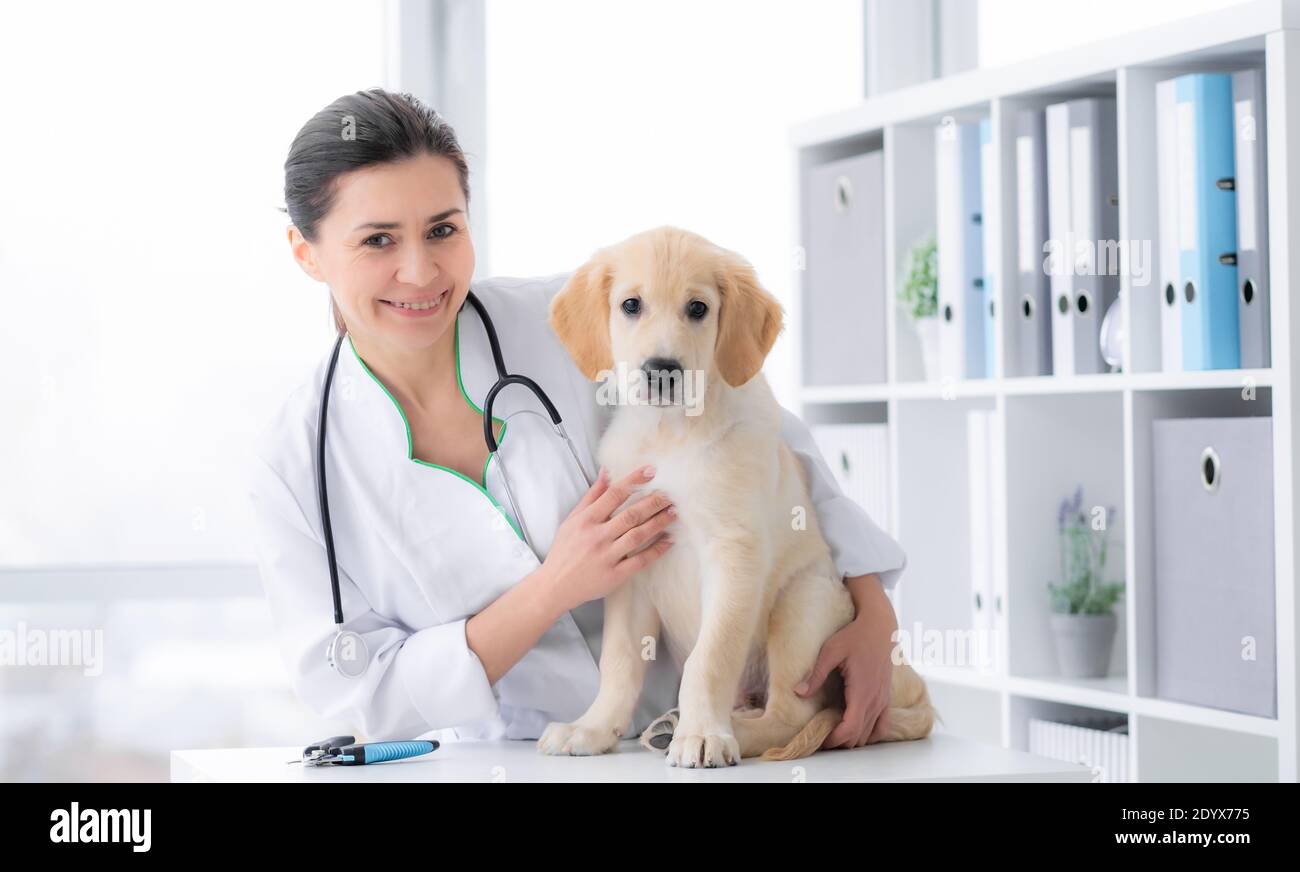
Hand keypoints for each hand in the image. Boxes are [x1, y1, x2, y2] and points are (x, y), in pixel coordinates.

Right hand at [539, 464, 675, 612]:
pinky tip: (669, 540)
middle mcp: (597, 536)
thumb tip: (606, 471)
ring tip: (674, 512)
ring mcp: (607, 556)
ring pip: (638, 535)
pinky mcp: (615, 575)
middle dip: (654, 502)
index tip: (651, 470)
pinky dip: (656, 550)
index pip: (614, 494)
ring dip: (659, 522)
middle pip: (631, 514)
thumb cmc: (564, 550)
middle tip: (671, 493)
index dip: (634, 480)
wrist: (555, 585)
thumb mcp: (572, 519)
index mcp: (586, 520)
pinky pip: (640, 560)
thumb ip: (592, 496)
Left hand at [795, 574, 896, 748]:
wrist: (880, 627)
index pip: (850, 728)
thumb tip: (798, 693)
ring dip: (853, 738)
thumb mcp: (831, 651)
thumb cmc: (855, 636)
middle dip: (840, 741)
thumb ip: (816, 674)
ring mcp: (883, 700)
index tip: (819, 738)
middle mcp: (876, 699)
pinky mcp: (886, 697)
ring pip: (870, 734)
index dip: (835, 739)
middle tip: (821, 736)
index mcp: (862, 691)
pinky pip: (882, 726)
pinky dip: (869, 733)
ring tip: (834, 731)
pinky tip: (854, 729)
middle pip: (859, 736)